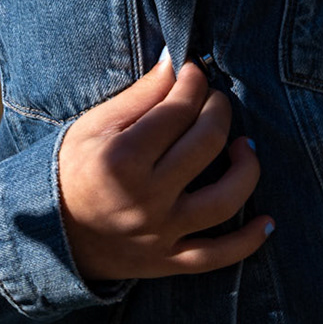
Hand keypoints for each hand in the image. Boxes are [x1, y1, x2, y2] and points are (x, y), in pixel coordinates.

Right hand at [58, 52, 271, 281]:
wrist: (55, 234)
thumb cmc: (73, 170)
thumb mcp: (94, 126)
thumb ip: (139, 97)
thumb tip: (175, 62)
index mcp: (122, 157)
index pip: (177, 109)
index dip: (193, 82)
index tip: (195, 71)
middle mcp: (146, 196)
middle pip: (206, 144)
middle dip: (219, 110)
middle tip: (217, 100)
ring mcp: (161, 232)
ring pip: (225, 200)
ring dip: (245, 168)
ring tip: (244, 146)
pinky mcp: (169, 260)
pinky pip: (219, 255)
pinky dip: (248, 241)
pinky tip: (267, 222)